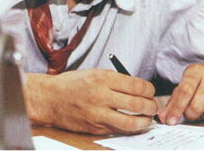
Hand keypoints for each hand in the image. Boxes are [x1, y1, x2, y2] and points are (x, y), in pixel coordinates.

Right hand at [24, 69, 156, 134]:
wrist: (49, 99)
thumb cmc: (72, 84)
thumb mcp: (95, 73)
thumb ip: (116, 80)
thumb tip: (139, 89)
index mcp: (103, 79)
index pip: (137, 86)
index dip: (149, 90)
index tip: (151, 92)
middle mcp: (101, 96)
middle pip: (137, 104)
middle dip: (151, 106)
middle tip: (153, 106)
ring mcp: (97, 114)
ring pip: (130, 122)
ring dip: (144, 121)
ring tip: (147, 119)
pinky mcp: (94, 127)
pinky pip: (118, 130)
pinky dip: (129, 128)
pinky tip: (133, 124)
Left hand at [158, 63, 203, 124]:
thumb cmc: (201, 83)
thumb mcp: (186, 86)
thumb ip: (173, 102)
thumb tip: (163, 118)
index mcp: (195, 71)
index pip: (184, 91)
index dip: (176, 108)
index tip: (171, 121)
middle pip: (197, 106)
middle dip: (191, 115)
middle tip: (192, 113)